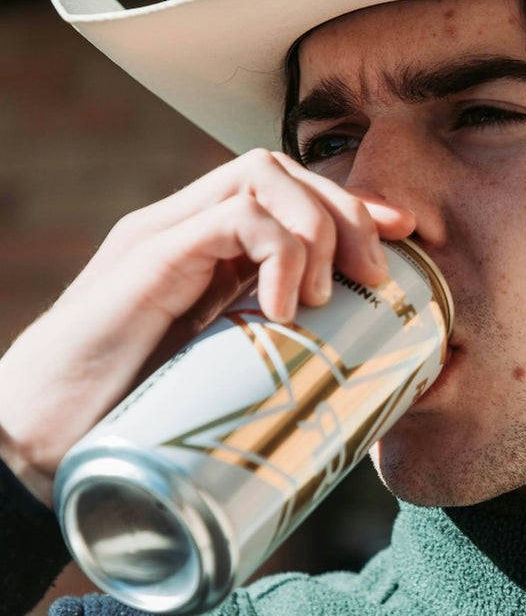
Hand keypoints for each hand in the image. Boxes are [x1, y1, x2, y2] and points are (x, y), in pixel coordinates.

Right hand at [0, 149, 415, 501]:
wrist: (34, 446)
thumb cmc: (122, 424)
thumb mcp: (216, 380)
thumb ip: (262, 360)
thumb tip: (340, 396)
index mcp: (203, 254)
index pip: (287, 192)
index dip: (352, 208)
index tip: (400, 244)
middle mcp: (182, 229)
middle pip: (282, 169)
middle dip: (347, 211)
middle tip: (375, 277)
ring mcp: (161, 237)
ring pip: (262, 174)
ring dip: (316, 228)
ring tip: (319, 298)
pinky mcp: (146, 259)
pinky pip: (233, 216)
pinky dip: (278, 250)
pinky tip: (285, 309)